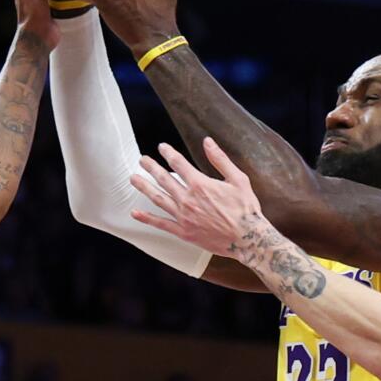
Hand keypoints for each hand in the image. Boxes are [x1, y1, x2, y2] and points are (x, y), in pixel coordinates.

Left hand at [132, 138, 264, 255]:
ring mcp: (184, 217)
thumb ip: (220, 159)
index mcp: (200, 184)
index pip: (178, 163)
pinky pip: (161, 224)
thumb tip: (207, 141)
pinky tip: (135, 213)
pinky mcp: (184, 232)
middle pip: (163, 179)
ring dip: (144, 187)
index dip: (168, 153)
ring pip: (158, 199)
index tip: (162, 147)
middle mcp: (188, 199)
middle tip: (142, 160)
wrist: (247, 238)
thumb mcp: (238, 179)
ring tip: (133, 178)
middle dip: (151, 167)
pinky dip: (146, 218)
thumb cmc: (246, 209)